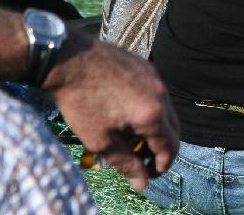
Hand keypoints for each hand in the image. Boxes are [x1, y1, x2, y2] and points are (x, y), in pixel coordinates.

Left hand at [42, 32, 178, 190]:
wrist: (69, 58)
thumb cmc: (80, 101)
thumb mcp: (99, 140)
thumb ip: (125, 162)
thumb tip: (142, 183)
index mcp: (152, 115)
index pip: (169, 148)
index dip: (160, 167)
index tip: (146, 175)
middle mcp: (161, 95)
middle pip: (174, 130)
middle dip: (162, 149)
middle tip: (142, 160)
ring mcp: (156, 78)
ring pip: (167, 111)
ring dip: (156, 128)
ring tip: (132, 137)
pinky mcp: (148, 68)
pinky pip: (158, 94)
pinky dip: (151, 109)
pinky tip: (128, 112)